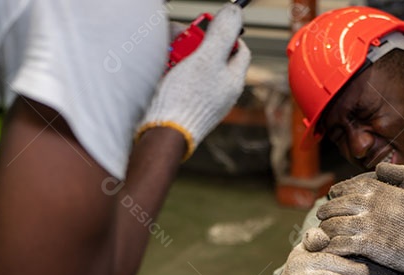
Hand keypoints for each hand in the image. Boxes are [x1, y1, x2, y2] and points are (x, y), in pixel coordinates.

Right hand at [137, 4, 250, 158]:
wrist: (164, 132)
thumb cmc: (188, 99)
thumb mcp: (207, 58)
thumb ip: (222, 33)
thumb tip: (235, 12)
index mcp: (233, 80)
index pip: (239, 49)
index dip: (227, 33)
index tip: (210, 26)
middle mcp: (221, 91)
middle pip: (213, 55)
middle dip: (196, 43)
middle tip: (182, 40)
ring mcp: (203, 99)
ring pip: (195, 66)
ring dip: (181, 55)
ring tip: (169, 56)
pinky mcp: (185, 105)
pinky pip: (182, 80)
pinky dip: (173, 71)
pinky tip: (163, 71)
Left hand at [317, 163, 403, 274]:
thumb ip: (399, 172)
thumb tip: (378, 168)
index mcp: (378, 189)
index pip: (343, 188)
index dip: (334, 195)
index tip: (333, 201)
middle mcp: (369, 204)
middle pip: (332, 206)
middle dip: (325, 213)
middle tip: (324, 219)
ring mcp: (367, 225)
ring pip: (331, 225)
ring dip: (326, 231)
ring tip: (326, 235)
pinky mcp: (368, 246)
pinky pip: (338, 244)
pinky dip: (331, 247)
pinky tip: (333, 250)